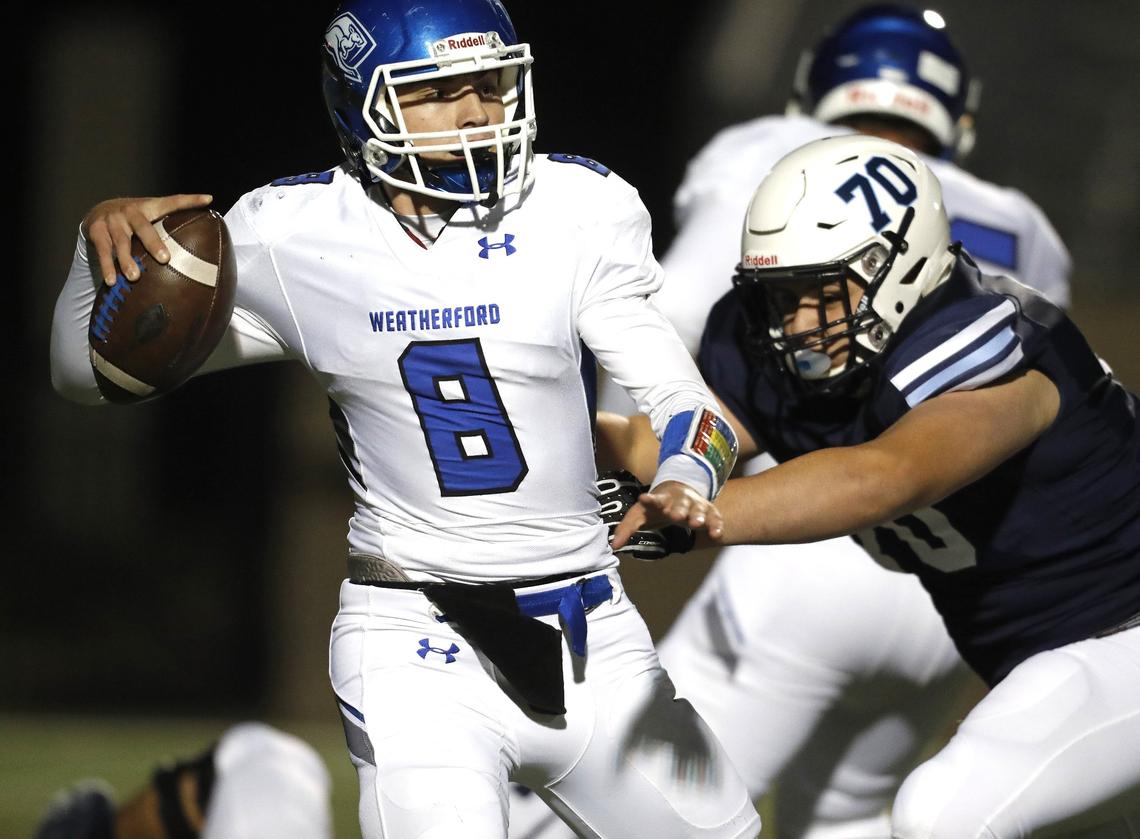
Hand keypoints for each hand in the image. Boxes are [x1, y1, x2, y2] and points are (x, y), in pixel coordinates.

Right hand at [83, 194, 212, 285]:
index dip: (190, 200)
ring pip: (121, 242)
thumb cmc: (134, 220)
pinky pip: (103, 251)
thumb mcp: (150, 216)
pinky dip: (107, 266)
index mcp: (149, 206)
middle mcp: (130, 211)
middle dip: (153, 243)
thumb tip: (200, 246)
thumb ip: (168, 225)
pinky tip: (111, 281)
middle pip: (143, 227)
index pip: (172, 202)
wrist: (97, 211)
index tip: (208, 199)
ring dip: (127, 260)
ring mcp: (112, 220)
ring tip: (134, 276)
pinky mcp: (96, 230)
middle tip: (164, 258)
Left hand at [611, 480, 723, 551]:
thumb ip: (627, 529)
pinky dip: (716, 525)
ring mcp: (695, 505)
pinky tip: (717, 534)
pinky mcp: (709, 511)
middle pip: (679, 504)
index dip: (649, 500)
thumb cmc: (657, 507)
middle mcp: (679, 501)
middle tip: (677, 516)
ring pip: (698, 509)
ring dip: (698, 516)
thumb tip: (613, 546)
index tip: (644, 498)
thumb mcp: (640, 515)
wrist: (680, 490)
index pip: (654, 500)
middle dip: (679, 509)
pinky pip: (714, 518)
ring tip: (697, 524)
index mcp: (660, 500)